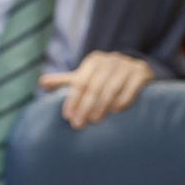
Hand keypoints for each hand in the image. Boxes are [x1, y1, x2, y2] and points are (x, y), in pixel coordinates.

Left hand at [39, 52, 153, 129]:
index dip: (73, 100)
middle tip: (79, 124)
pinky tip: (116, 112)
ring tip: (95, 120)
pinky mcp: (143, 72)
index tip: (68, 117)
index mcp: (94, 60)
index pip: (80, 82)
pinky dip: (123, 100)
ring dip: (102, 105)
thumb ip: (65, 81)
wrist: (135, 71)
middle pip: (95, 86)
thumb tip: (42, 82)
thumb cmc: (103, 78)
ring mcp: (128, 65)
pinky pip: (132, 88)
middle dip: (85, 106)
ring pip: (112, 87)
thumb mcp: (85, 77)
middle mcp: (111, 60)